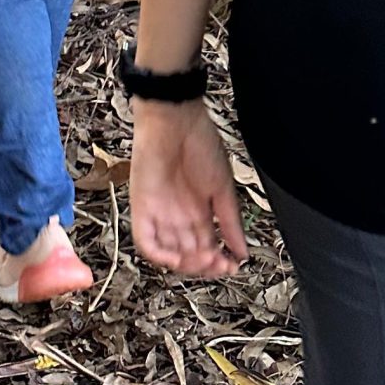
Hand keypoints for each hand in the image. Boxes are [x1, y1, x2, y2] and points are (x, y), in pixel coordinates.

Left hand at [127, 99, 246, 277]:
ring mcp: (160, 213)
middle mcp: (179, 215)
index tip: (232, 265)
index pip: (206, 247)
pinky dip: (160, 254)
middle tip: (220, 263)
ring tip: (204, 258)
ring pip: (169, 252)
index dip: (218, 261)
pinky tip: (177, 258)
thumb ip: (231, 222)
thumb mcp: (223, 187)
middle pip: (189, 254)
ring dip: (187, 263)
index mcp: (199, 210)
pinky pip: (146, 240)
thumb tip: (243, 251)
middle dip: (205, 264)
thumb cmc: (199, 142)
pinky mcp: (141, 208)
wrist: (175, 119)